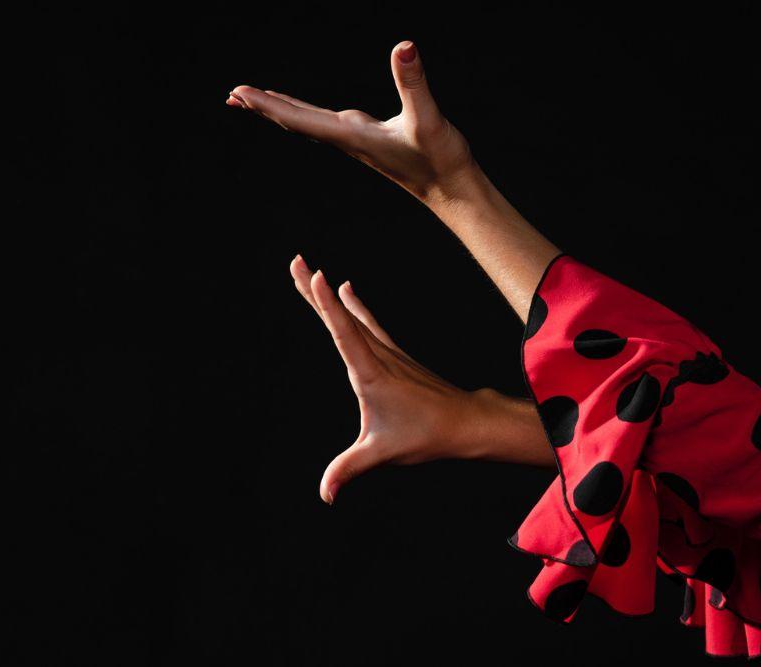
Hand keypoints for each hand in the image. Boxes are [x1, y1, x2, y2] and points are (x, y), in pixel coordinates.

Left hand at [228, 41, 476, 203]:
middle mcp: (347, 139)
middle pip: (295, 121)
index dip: (268, 105)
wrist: (452, 191)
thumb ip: (414, 83)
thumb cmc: (440, 160)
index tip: (240, 94)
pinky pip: (323, 124)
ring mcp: (355, 140)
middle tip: (231, 95)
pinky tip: (296, 109)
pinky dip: (301, 113)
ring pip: (306, 123)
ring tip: (251, 101)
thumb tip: (404, 47)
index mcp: (353, 135)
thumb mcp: (428, 118)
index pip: (301, 118)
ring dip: (277, 111)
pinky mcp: (366, 140)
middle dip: (262, 107)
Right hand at [289, 254, 504, 504]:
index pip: (344, 333)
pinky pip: (367, 323)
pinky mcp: (393, 354)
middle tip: (296, 262)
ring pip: (351, 317)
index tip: (318, 275)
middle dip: (316, 290)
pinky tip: (347, 290)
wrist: (465, 421)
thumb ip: (349, 469)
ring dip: (327, 296)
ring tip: (309, 271)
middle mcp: (377, 355)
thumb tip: (325, 494)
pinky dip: (352, 306)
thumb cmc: (425, 434)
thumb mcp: (382, 453)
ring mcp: (386, 352)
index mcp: (370, 373)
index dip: (328, 305)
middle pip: (340, 317)